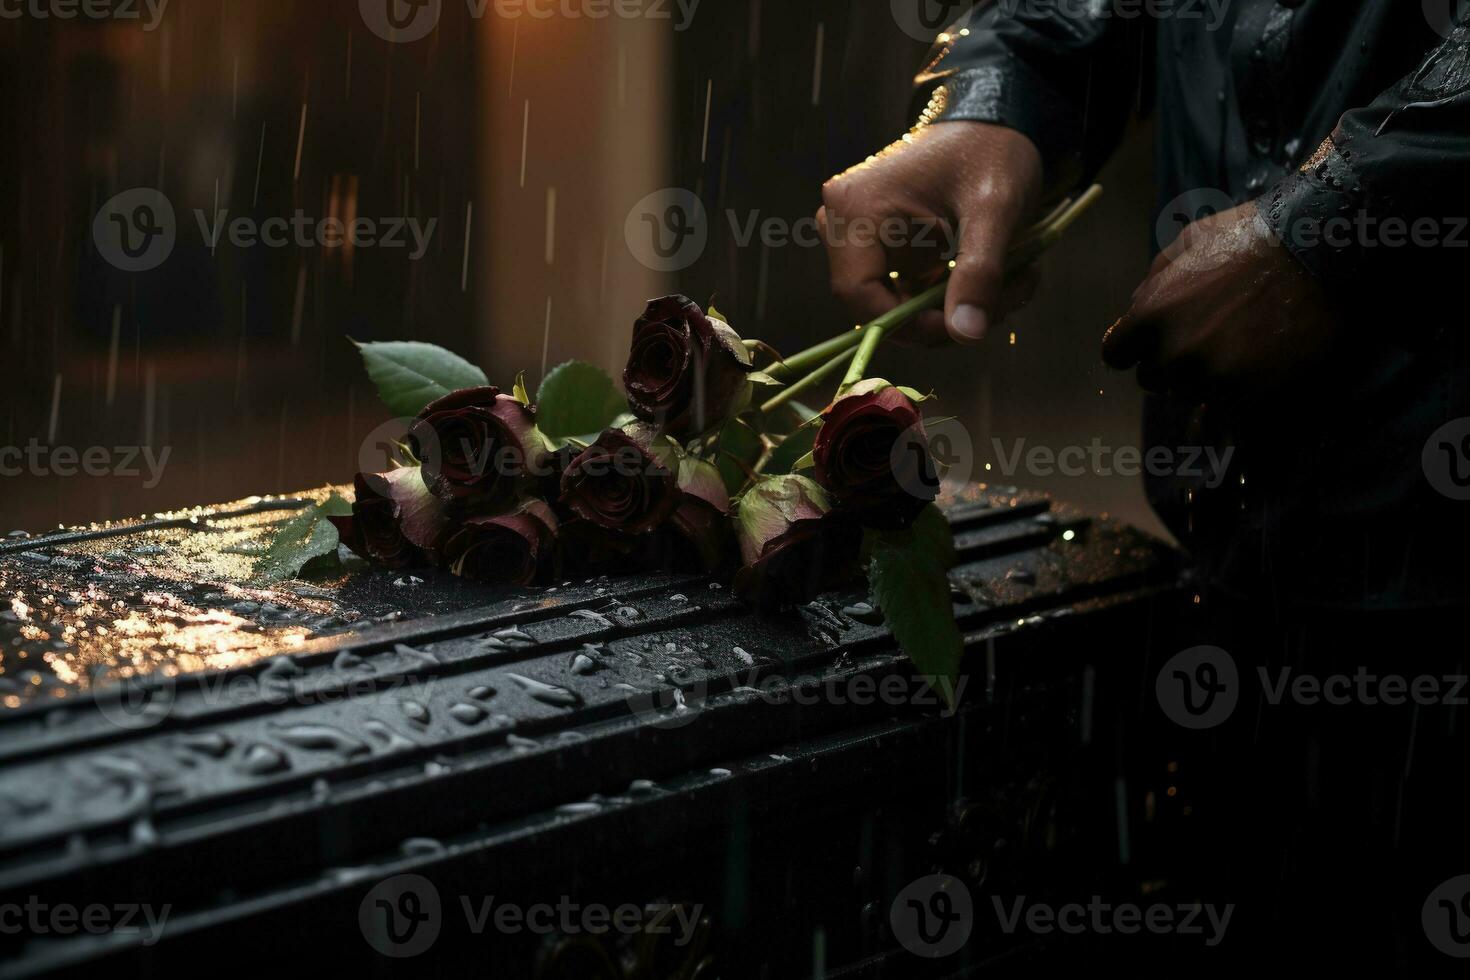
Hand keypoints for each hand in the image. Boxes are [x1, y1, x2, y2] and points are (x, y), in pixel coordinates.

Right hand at [819, 121, 1043, 345]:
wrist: (994, 122)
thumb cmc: (990, 152)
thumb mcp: (993, 210)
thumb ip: (979, 272)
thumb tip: (966, 335)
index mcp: (855, 209)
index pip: (859, 295)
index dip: (908, 324)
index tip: (963, 328)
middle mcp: (843, 223)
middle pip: (878, 305)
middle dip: (942, 317)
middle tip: (1001, 305)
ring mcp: (859, 236)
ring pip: (898, 304)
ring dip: (954, 308)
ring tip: (1011, 286)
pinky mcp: (880, 246)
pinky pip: (907, 291)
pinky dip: (951, 295)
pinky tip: (996, 279)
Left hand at [1102, 201, 1343, 396]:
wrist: (1319, 252)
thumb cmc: (1254, 236)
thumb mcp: (1190, 241)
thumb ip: (1156, 279)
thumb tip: (1137, 306)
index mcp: (1150, 315)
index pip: (1117, 355)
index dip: (1136, 351)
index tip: (1154, 347)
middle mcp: (1173, 353)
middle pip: (1154, 379)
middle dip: (1172, 364)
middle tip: (1206, 345)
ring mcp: (1209, 379)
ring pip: (1189, 397)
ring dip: (1205, 382)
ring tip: (1237, 355)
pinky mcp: (1247, 397)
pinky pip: (1223, 417)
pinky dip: (1232, 404)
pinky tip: (1249, 382)